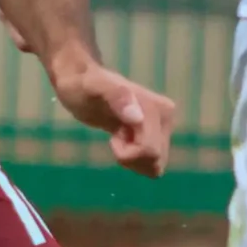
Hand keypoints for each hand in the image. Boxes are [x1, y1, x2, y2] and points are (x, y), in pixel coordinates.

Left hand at [48, 52, 174, 177]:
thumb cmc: (84, 84)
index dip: (126, 152)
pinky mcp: (155, 136)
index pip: (149, 150)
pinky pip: (151, 163)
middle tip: (114, 136)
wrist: (81, 81)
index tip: (112, 137)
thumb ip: (116, 96)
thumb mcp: (94, 88)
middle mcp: (165, 118)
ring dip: (132, 159)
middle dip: (130, 156)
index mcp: (156, 109)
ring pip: (155, 165)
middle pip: (155, 160)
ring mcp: (162, 128)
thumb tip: (137, 118)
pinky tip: (122, 140)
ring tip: (118, 137)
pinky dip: (134, 160)